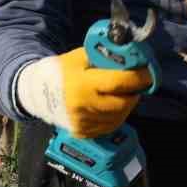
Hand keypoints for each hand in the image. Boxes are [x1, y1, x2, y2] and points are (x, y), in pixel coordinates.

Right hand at [15, 47, 151, 137]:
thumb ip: (106, 56)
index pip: (119, 82)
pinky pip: (110, 126)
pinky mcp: (82, 132)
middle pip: (123, 103)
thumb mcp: (82, 56)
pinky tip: (111, 105)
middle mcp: (83, 106)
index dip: (139, 78)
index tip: (149, 73)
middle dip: (134, 93)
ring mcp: (82, 122)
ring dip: (126, 104)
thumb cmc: (63, 71)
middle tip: (136, 84)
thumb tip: (133, 54)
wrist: (38, 93)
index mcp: (83, 84)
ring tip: (121, 93)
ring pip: (119, 116)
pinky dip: (116, 115)